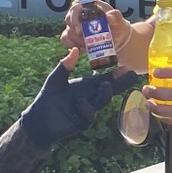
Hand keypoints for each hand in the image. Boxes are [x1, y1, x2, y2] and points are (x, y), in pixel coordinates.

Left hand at [21, 48, 142, 147]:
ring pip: (101, 102)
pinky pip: (87, 115)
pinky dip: (85, 108)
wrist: (39, 120)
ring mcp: (88, 110)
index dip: (116, 74)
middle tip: (132, 76)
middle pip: (109, 90)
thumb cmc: (48, 98)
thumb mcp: (56, 79)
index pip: (105, 79)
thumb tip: (74, 49)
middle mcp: (91, 98)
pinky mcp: (81, 122)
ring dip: (105, 94)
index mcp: (87, 87)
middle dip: (121, 84)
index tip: (127, 67)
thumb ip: (65, 66)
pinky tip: (81, 102)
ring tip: (106, 86)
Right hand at [60, 0, 130, 54]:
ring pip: (67, 31)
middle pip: (68, 19)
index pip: (76, 6)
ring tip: (88, 44)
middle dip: (76, 30)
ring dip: (76, 40)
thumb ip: (116, 17)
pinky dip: (72, 45)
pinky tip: (83, 48)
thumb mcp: (119, 21)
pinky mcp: (73, 36)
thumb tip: (109, 16)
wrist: (116, 39)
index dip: (75, 16)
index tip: (80, 28)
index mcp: (88, 6)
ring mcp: (74, 25)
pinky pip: (66, 40)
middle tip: (85, 38)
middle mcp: (78, 14)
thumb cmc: (117, 26)